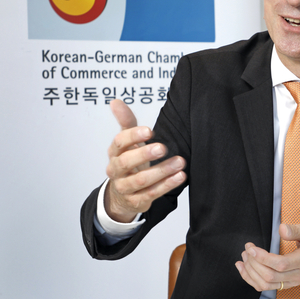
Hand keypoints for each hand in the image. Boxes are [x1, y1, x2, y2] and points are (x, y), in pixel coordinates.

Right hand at [104, 99, 185, 222]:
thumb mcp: (127, 142)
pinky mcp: (136, 201)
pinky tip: (180, 176)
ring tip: (180, 162)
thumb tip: (115, 102)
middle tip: (163, 148)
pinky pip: (152, 194)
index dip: (133, 136)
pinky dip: (167, 185)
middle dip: (145, 154)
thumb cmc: (129, 162)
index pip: (119, 143)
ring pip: (141, 180)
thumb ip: (126, 122)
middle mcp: (116, 170)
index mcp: (114, 153)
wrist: (122, 194)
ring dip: (162, 171)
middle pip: (126, 162)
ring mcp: (125, 187)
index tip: (149, 131)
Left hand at [235, 223, 299, 291]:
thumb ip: (296, 230)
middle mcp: (298, 274)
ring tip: (244, 258)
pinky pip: (268, 287)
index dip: (262, 257)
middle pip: (270, 276)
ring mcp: (293, 281)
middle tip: (247, 249)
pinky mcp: (288, 284)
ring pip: (267, 285)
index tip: (251, 247)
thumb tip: (281, 229)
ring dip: (251, 273)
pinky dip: (253, 280)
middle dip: (253, 263)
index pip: (280, 264)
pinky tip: (245, 270)